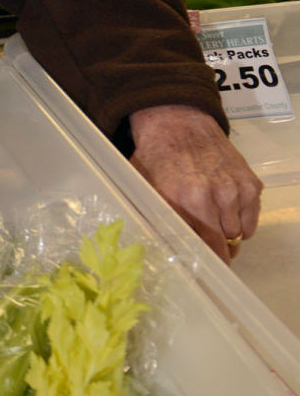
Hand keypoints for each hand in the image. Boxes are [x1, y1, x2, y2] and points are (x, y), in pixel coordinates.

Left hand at [128, 104, 261, 265]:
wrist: (178, 121)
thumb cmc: (156, 156)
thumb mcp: (144, 188)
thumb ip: (155, 218)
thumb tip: (161, 251)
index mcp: (185, 200)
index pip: (202, 248)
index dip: (204, 264)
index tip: (202, 273)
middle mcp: (214, 196)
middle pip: (224, 246)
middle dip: (217, 255)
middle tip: (209, 255)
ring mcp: (236, 189)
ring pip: (239, 234)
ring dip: (229, 237)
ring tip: (214, 229)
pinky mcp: (251, 183)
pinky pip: (251, 219)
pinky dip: (242, 222)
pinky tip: (227, 215)